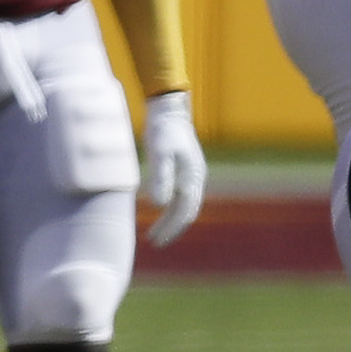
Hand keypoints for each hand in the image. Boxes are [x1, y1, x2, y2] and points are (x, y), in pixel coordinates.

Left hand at [142, 90, 205, 246]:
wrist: (169, 109)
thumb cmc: (162, 129)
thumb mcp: (159, 152)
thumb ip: (160, 177)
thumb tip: (158, 205)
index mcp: (192, 178)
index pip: (184, 212)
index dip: (171, 228)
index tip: (156, 240)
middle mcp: (196, 179)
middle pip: (186, 212)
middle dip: (172, 229)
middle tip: (154, 242)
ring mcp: (191, 175)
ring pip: (184, 206)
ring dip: (171, 221)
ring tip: (155, 232)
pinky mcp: (184, 170)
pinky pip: (180, 196)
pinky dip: (171, 209)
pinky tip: (158, 210)